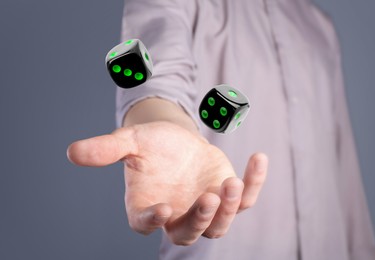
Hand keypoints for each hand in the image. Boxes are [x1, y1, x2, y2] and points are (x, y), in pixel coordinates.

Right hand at [67, 121, 267, 244]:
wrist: (177, 140)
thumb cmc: (151, 143)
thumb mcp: (131, 141)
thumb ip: (105, 149)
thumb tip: (71, 152)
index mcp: (148, 206)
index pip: (146, 223)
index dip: (152, 220)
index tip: (162, 208)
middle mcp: (177, 215)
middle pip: (189, 232)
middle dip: (201, 219)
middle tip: (208, 197)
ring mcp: (205, 207)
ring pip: (220, 224)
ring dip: (227, 207)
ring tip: (229, 181)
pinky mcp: (227, 194)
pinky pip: (244, 197)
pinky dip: (254, 182)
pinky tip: (259, 157)